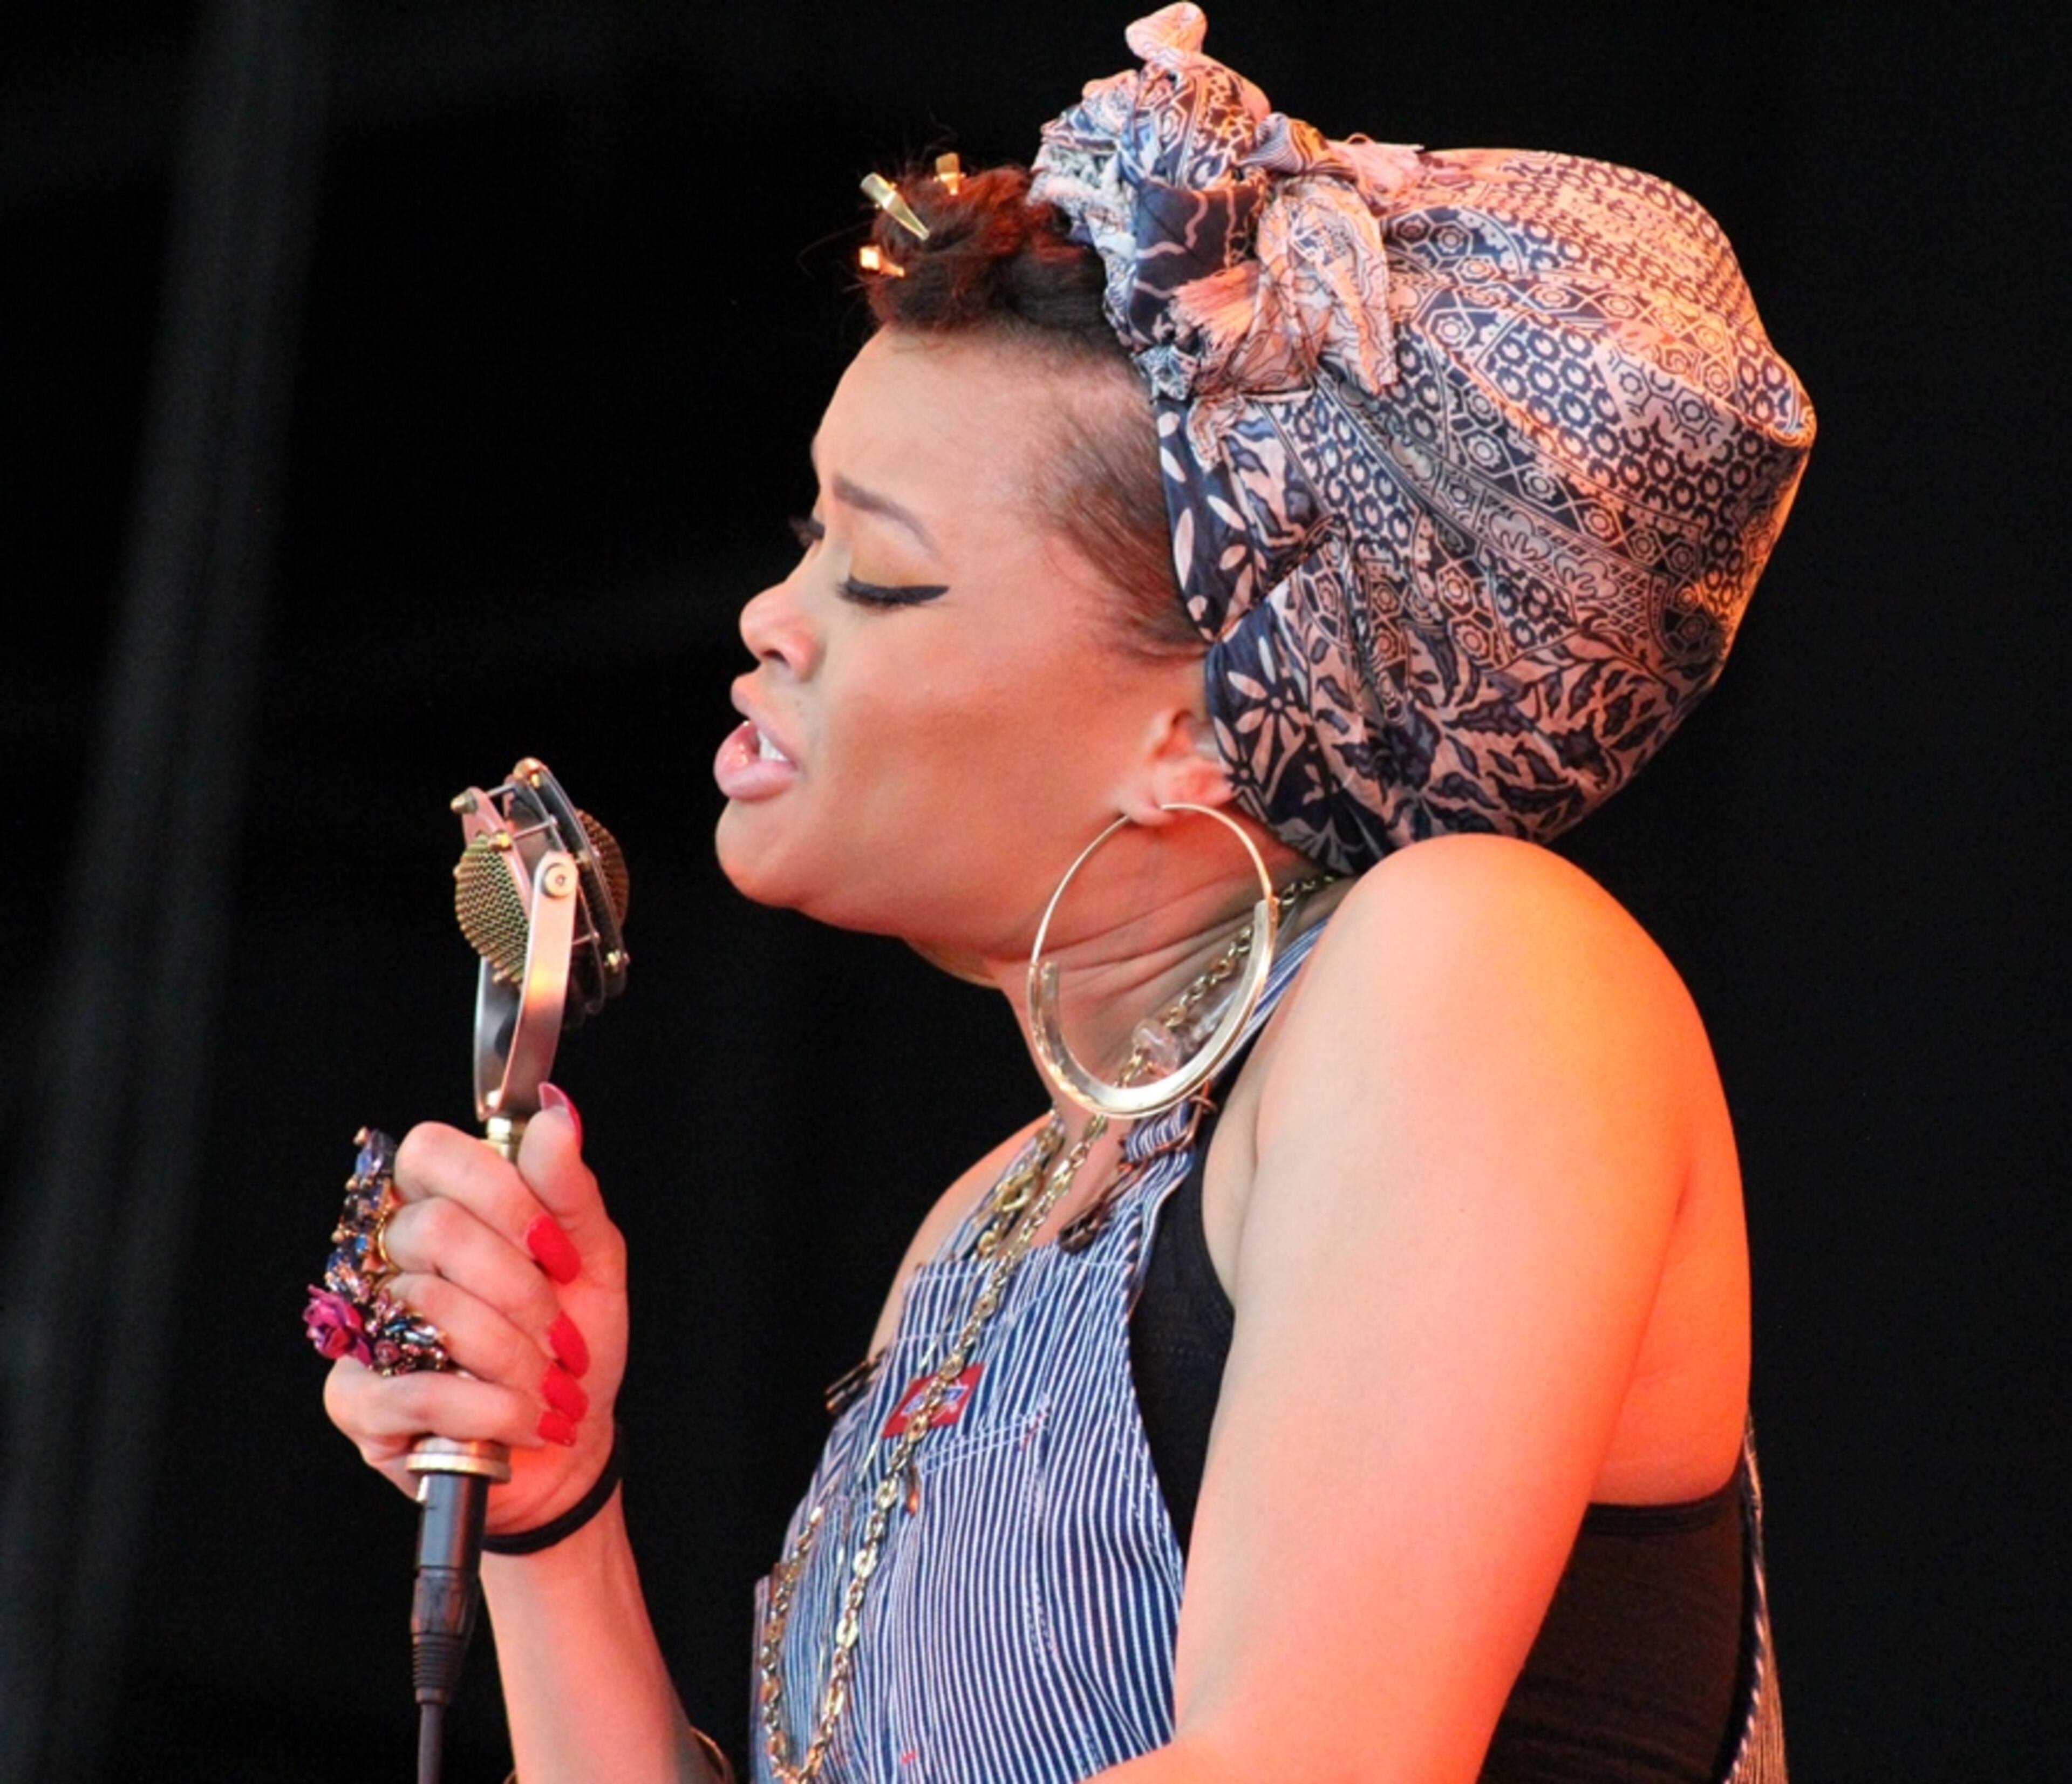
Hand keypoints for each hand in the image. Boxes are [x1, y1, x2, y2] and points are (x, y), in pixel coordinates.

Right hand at [322, 1089, 627, 1531]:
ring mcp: (361, 1325)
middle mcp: (386, 1258)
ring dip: (516, 1357)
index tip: (559, 1253)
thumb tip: (555, 1113)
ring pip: (430, 1308)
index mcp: (441, 1206)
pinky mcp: (355, 1399)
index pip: (430, 1151)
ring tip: (552, 1386)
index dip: (503, 1197)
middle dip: (521, 1292)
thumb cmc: (573, 1343)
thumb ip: (568, 1187)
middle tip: (561, 1334)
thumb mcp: (593, 1261)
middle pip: (435, 1230)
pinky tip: (524, 1419)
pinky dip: (489, 1407)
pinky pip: (418, 1388)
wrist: (568, 1442)